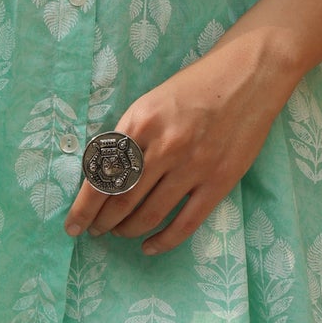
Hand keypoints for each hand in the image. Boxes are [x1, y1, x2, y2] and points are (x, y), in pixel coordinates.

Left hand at [63, 34, 294, 255]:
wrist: (248, 75)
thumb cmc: (195, 86)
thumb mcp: (151, 101)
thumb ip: (129, 135)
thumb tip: (102, 175)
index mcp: (141, 122)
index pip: (102, 174)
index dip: (84, 207)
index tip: (72, 225)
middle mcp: (164, 146)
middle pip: (122, 199)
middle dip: (102, 222)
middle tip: (94, 230)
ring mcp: (193, 166)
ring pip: (149, 215)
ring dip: (127, 230)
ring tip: (118, 233)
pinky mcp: (219, 181)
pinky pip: (185, 223)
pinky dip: (163, 241)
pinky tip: (149, 247)